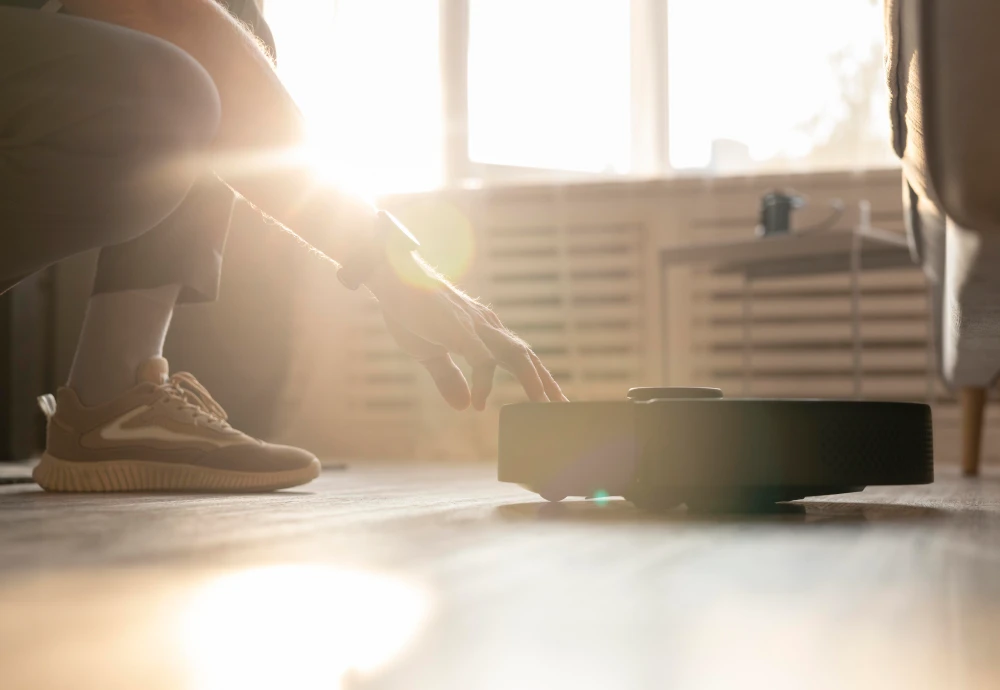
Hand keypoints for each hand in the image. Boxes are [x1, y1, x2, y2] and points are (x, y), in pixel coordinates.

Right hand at [364, 252, 567, 410]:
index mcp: (483, 331)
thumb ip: (448, 378)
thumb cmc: (410, 309)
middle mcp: (486, 327)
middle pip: (526, 357)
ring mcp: (475, 326)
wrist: (391, 277)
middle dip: (546, 383)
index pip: (519, 357)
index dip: (537, 378)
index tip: (551, 400)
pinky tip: (479, 403)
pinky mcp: (459, 329)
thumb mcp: (428, 352)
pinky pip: (480, 359)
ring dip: (531, 381)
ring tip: (543, 406)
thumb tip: (463, 406)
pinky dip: (483, 383)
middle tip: (564, 408)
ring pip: (514, 355)